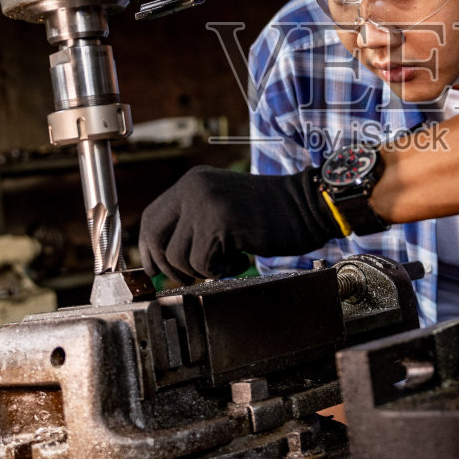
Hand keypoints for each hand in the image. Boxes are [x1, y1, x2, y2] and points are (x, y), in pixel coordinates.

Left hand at [137, 166, 339, 284]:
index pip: (152, 218)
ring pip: (177, 256)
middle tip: (191, 276)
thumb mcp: (223, 207)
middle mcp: (193, 188)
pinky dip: (220, 271)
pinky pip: (201, 264)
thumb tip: (164, 258)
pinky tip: (240, 259)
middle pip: (154, 237)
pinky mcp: (219, 223)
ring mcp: (204, 203)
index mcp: (192, 182)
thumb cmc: (271, 214)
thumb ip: (194, 222)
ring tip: (228, 261)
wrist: (308, 206)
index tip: (156, 269)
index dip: (150, 248)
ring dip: (201, 270)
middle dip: (168, 266)